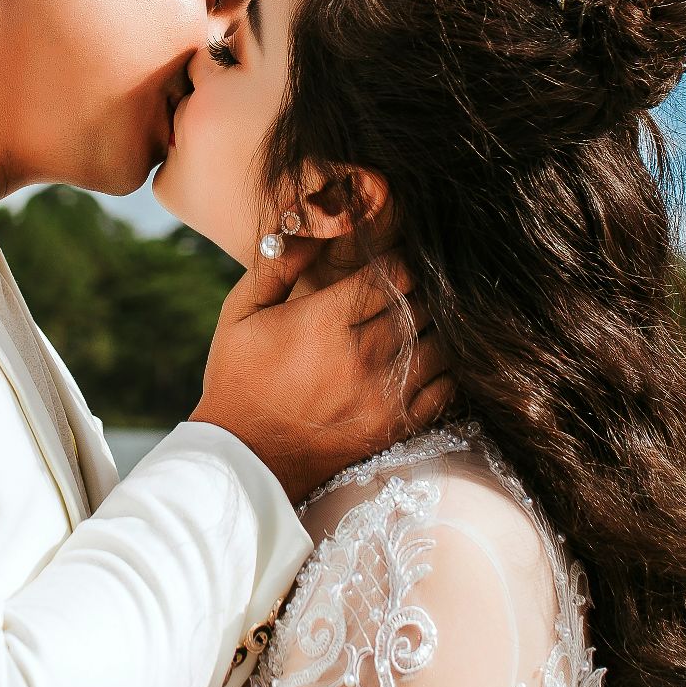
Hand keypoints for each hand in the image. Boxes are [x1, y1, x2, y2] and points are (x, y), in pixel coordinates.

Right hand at [192, 236, 453, 503]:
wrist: (246, 458)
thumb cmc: (240, 378)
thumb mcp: (240, 314)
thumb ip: (275, 266)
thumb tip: (309, 227)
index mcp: (322, 323)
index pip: (392, 273)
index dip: (397, 261)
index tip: (389, 263)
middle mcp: (360, 357)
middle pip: (420, 304)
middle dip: (417, 290)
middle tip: (405, 289)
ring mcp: (383, 395)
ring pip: (440, 342)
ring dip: (433, 327)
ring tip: (415, 322)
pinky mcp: (395, 426)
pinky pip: (445, 387)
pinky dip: (443, 368)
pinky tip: (423, 359)